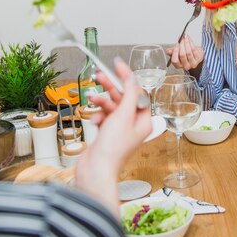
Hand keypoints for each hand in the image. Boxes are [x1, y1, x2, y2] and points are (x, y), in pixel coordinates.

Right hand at [76, 58, 151, 216]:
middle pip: (123, 98)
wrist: (95, 170)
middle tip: (100, 75)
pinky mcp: (107, 134)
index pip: (138, 93)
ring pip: (111, 107)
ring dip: (101, 101)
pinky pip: (103, 117)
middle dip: (111, 87)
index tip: (118, 66)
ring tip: (92, 98)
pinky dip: (97, 115)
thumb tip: (132, 77)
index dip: (128, 78)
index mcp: (144, 120)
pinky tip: (94, 119)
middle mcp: (133, 125)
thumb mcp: (123, 115)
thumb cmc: (112, 149)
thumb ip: (129, 94)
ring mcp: (119, 130)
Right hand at [166, 34, 203, 70]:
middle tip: (181, 39)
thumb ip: (172, 52)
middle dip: (181, 45)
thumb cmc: (185, 54)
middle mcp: (186, 66)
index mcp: (178, 65)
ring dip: (186, 43)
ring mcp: (193, 63)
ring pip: (189, 52)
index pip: (175, 60)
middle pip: (182, 55)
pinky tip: (189, 39)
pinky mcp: (198, 59)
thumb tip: (168, 51)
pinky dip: (191, 43)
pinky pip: (194, 49)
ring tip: (185, 37)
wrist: (196, 55)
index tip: (176, 44)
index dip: (175, 51)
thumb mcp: (177, 53)